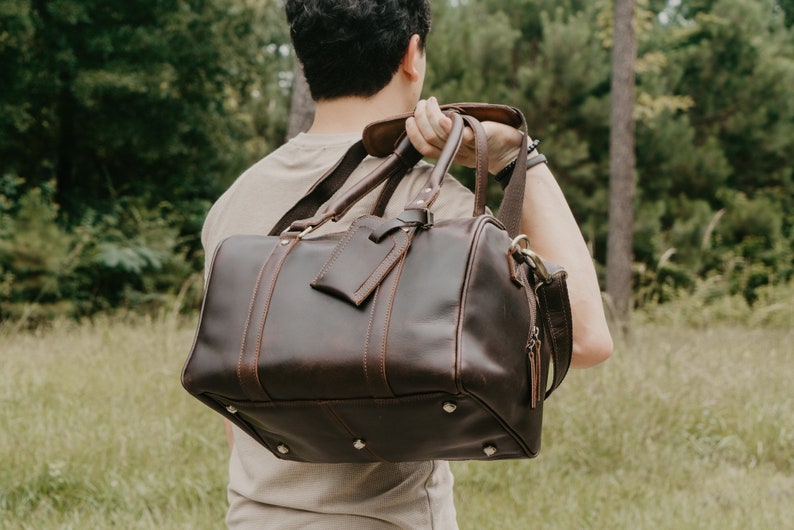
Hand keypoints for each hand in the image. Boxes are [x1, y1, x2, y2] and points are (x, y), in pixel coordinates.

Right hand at [405, 97, 525, 173]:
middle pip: (429, 137)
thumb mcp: (465, 141)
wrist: (513, 153)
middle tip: (423, 104)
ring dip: (431, 115)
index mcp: (450, 154)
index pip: (423, 147)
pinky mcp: (481, 139)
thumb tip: (431, 117)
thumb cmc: (488, 143)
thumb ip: (450, 133)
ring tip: (431, 102)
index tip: (409, 119)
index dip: (412, 133)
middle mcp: (456, 152)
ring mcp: (467, 145)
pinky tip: (444, 114)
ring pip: (440, 134)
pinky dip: (448, 125)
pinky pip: (461, 134)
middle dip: (420, 118)